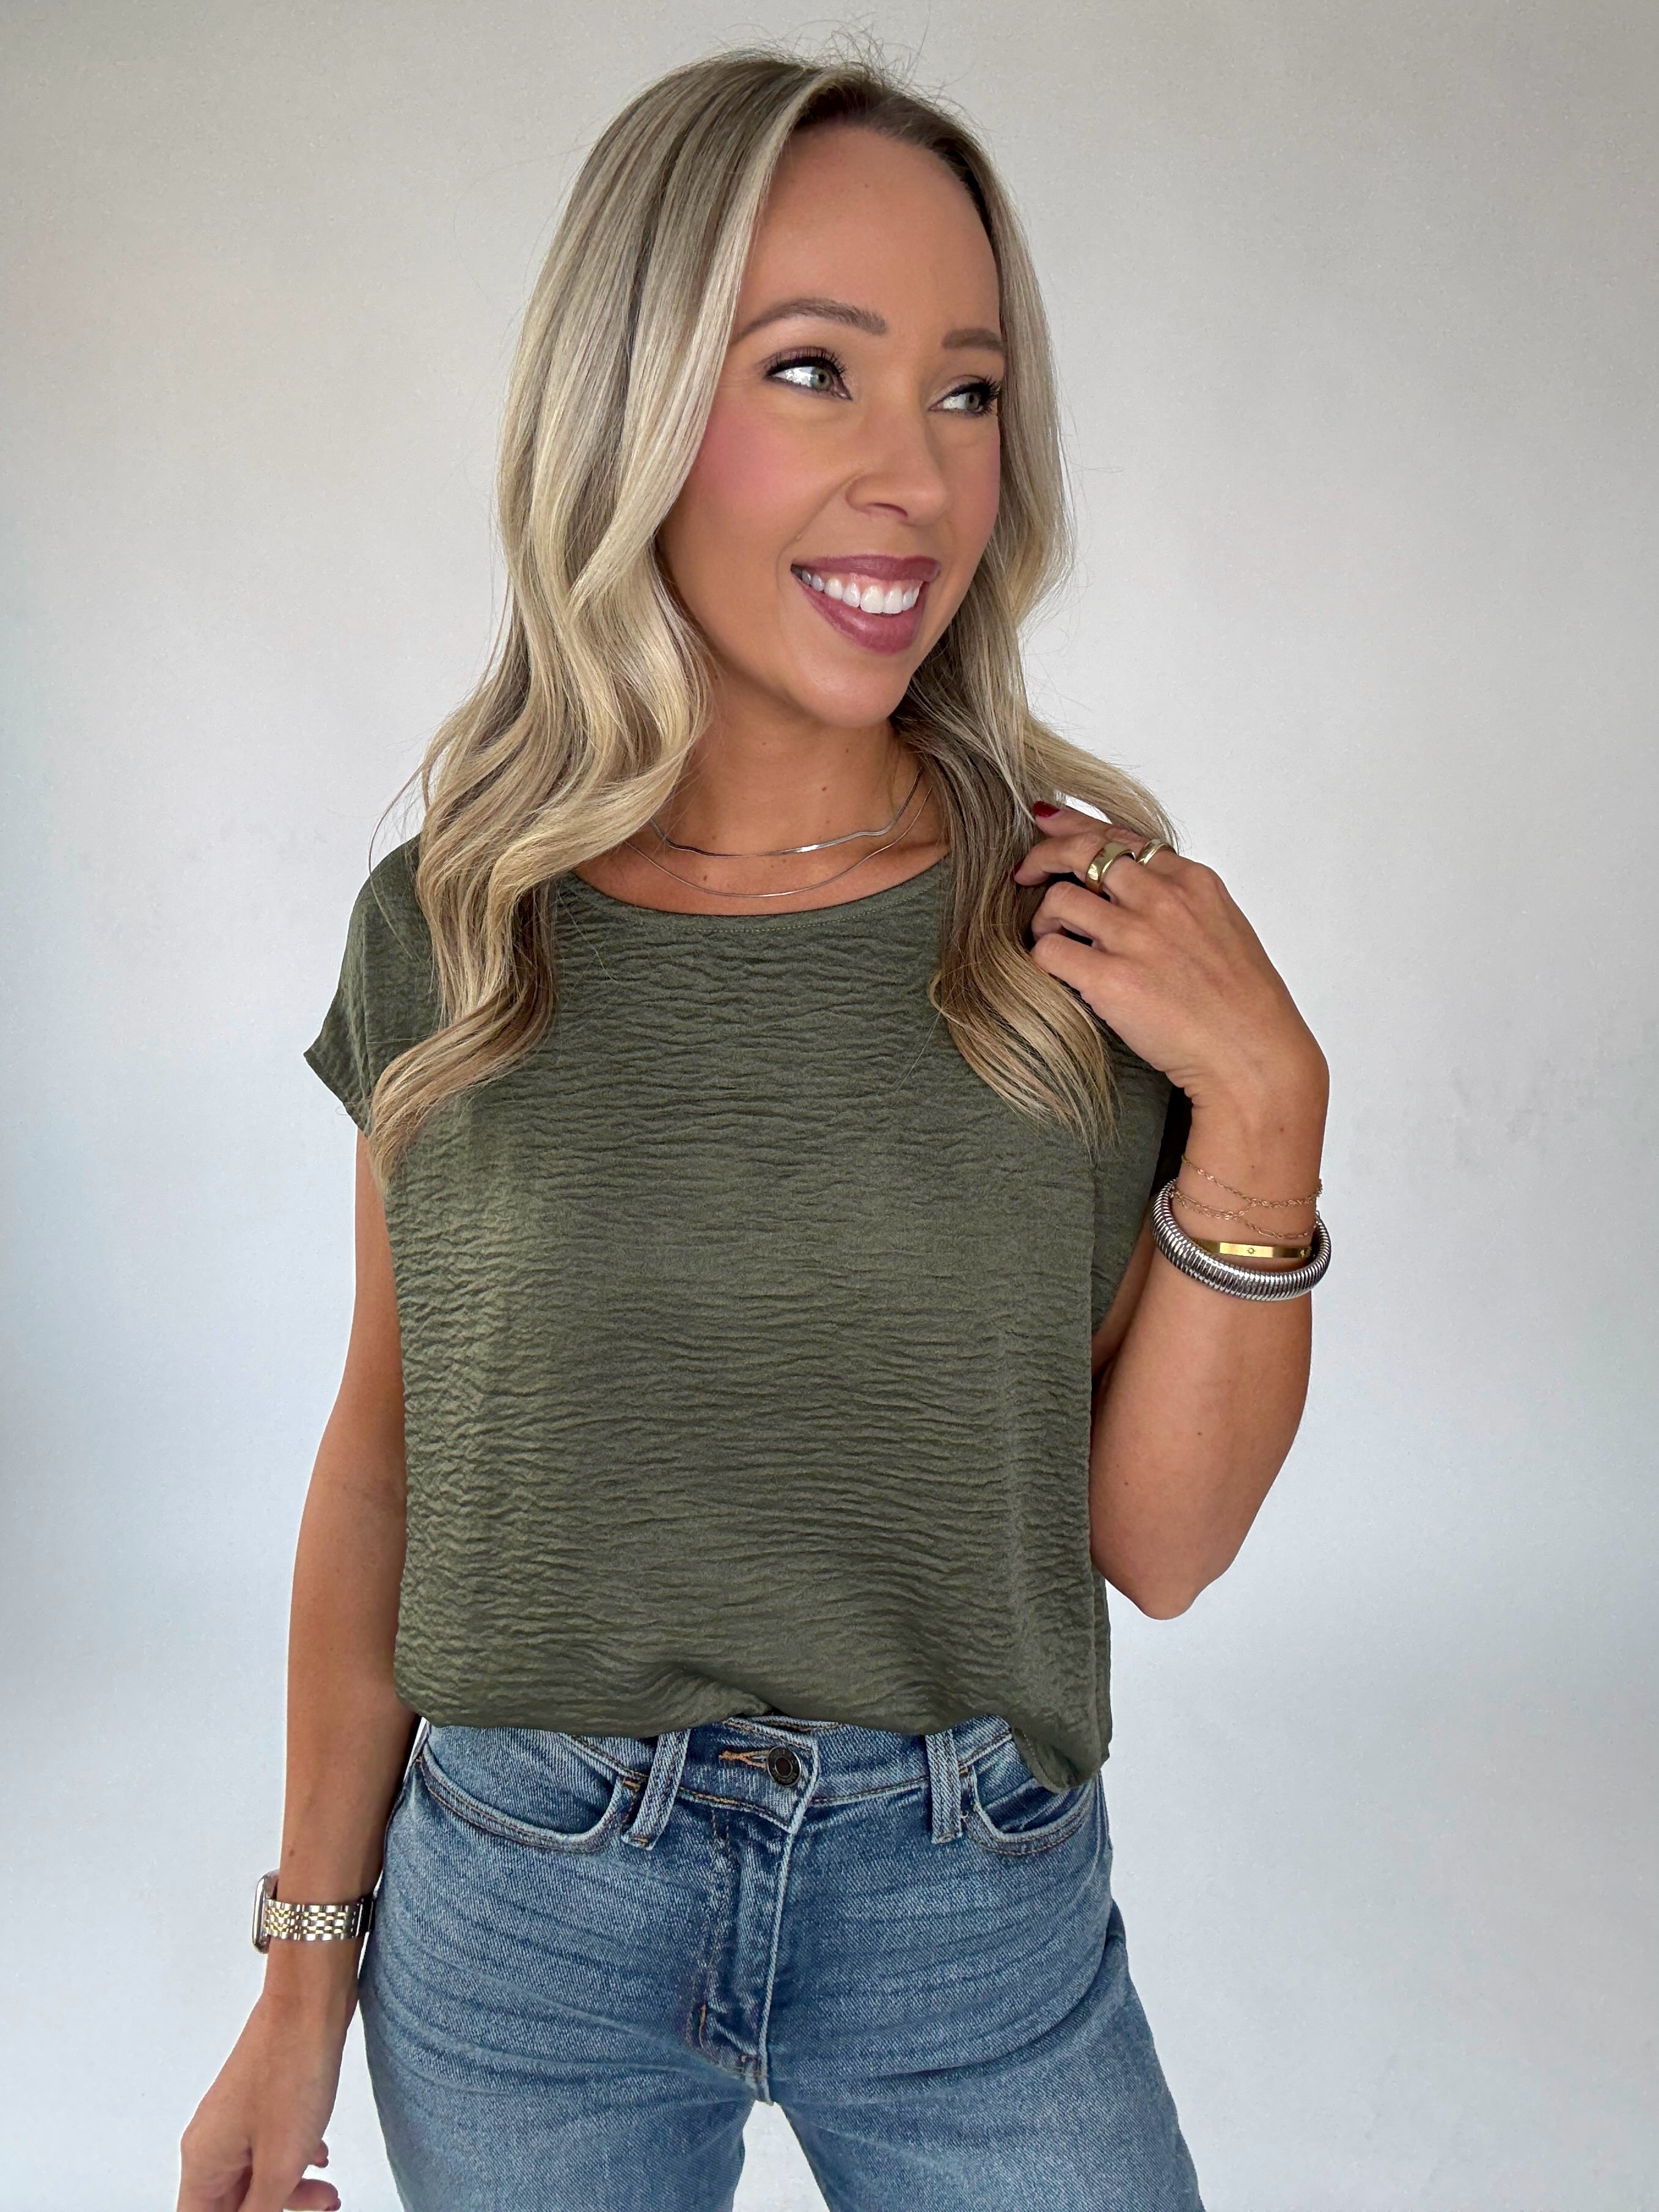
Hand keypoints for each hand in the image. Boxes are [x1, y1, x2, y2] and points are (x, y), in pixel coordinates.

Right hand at [177, 1986, 352, 2211]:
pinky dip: (293, 2162)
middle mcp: (211, 2141)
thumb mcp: (280, 2165)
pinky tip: (319, 2160)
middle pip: (229, 2203)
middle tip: (317, 2210)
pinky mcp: (260, 2102)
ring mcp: (235, 2119)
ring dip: (290, 2192)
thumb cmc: (291, 2073)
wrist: (309, 2004)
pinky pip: (269, 2148)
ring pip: (254, 2177)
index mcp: (203, 2162)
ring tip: (329, 2195)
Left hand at [1013, 802, 1325, 1122]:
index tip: (1049, 821)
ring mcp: (1136, 939)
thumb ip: (1181, 900)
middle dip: (1044, 855)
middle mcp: (1162, 901)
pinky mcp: (1111, 980)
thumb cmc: (1243, 1003)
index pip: (1120, 836)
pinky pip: (1049, 952)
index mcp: (1192, 882)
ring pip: (1058, 900)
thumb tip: (1137, 886)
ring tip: (1051, 939)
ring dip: (1044, 919)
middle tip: (1025, 871)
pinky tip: (1056, 971)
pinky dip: (1042, 958)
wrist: (1253, 1055)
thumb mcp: (1224, 926)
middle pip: (1082, 852)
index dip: (1075, 825)